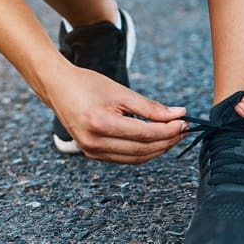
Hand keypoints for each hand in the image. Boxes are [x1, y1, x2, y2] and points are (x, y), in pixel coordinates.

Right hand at [46, 66, 186, 163]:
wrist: (57, 87)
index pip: (145, 134)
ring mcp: (91, 151)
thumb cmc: (88, 85)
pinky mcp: (92, 154)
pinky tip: (156, 140)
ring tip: (174, 135)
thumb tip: (179, 114)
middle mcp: (94, 142)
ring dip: (158, 149)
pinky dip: (143, 152)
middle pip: (142, 150)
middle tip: (183, 129)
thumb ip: (151, 107)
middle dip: (167, 141)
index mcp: (101, 124)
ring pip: (136, 158)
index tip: (185, 122)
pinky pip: (125, 158)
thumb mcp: (122, 92)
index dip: (169, 130)